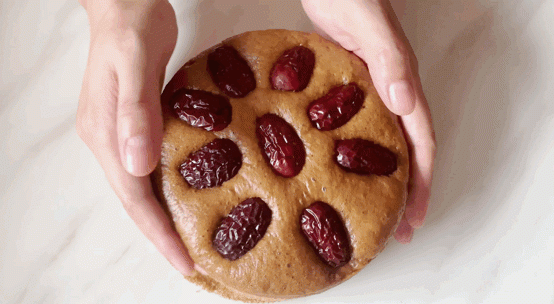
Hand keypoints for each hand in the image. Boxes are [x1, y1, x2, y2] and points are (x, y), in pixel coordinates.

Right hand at [76, 0, 194, 274]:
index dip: (159, 232)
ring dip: (164, 218)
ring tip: (191, 243)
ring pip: (141, 188)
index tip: (184, 261)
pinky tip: (187, 198)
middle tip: (193, 264)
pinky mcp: (136, 124)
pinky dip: (167, 190)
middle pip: (134, 201)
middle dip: (162, 236)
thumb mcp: (135, 62)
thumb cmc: (131, 26)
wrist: (124, 3)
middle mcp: (108, 141)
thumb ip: (136, 112)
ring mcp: (120, 134)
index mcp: (105, 133)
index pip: (133, 196)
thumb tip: (137, 166)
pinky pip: (150, 168)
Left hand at [302, 0, 435, 242]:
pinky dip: (350, 152)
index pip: (420, 140)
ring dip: (378, 178)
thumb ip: (387, 56)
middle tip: (394, 230)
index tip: (414, 216)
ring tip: (369, 211)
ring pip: (378, 141)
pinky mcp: (342, 84)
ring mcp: (364, 87)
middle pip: (404, 149)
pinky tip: (332, 169)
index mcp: (398, 79)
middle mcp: (387, 88)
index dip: (421, 182)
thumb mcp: (366, 19)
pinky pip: (351, 126)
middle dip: (404, 192)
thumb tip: (406, 102)